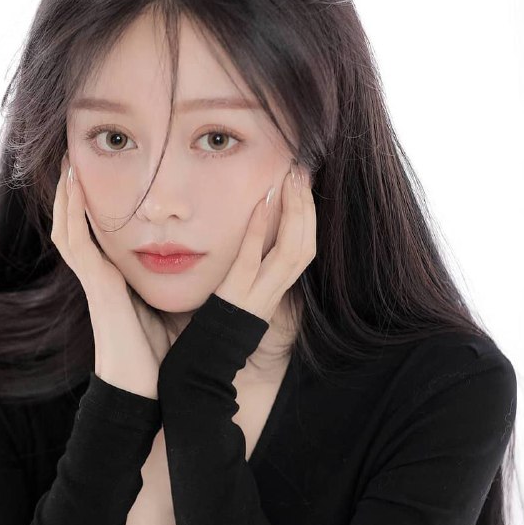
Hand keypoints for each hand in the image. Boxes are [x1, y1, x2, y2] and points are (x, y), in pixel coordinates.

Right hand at [50, 152, 169, 395]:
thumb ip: (170, 288)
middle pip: (74, 227)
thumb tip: (195, 268)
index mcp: (115, 281)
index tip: (94, 177)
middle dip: (70, 195)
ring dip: (65, 197)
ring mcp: (94, 281)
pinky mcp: (96, 287)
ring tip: (67, 164)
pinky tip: (73, 189)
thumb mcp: (166, 311)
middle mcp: (100, 277)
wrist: (144, 390)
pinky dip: (72, 215)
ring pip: (68, 229)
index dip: (89, 207)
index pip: (95, 235)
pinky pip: (77, 244)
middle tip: (70, 159)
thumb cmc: (156, 355)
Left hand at [214, 160, 315, 322]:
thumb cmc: (228, 313)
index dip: (311, 214)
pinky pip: (251, 260)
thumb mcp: (251, 285)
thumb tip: (265, 220)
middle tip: (302, 172)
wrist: (212, 352)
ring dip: (293, 214)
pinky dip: (259, 231)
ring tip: (289, 182)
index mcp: (280, 284)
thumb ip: (261, 259)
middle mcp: (276, 288)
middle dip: (307, 207)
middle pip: (306, 246)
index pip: (307, 246)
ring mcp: (258, 293)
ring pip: (291, 252)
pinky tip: (261, 204)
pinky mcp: (237, 295)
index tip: (306, 182)